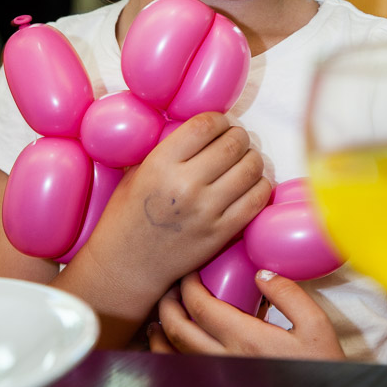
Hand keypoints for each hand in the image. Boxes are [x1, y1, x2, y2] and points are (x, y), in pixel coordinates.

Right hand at [78, 112, 270, 316]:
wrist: (126, 266)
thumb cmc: (128, 214)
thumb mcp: (139, 170)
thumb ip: (170, 147)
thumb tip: (206, 127)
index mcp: (160, 164)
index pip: (205, 125)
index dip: (219, 120)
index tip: (219, 125)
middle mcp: (185, 185)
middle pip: (233, 143)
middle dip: (238, 137)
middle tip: (234, 141)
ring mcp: (206, 211)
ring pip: (251, 168)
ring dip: (252, 158)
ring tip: (243, 161)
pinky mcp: (221, 233)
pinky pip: (257, 198)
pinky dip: (260, 185)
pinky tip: (249, 184)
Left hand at [149, 270, 345, 360]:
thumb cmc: (322, 367)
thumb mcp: (317, 326)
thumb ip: (289, 294)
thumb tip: (261, 273)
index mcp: (247, 341)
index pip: (201, 307)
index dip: (188, 285)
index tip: (189, 272)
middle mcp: (226, 363)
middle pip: (178, 331)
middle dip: (168, 304)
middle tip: (172, 288)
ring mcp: (221, 382)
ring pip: (174, 358)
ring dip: (162, 334)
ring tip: (162, 318)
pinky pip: (184, 376)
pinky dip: (170, 360)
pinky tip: (172, 350)